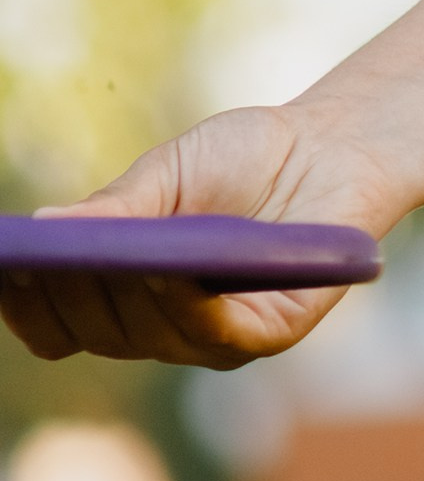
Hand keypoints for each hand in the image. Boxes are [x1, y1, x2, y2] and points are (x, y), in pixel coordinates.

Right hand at [0, 104, 404, 369]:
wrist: (334, 144)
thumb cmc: (247, 157)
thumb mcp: (171, 171)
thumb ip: (118, 206)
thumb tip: (43, 229)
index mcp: (128, 298)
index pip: (58, 325)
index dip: (26, 303)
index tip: (5, 267)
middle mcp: (166, 328)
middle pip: (98, 332)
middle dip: (69, 295)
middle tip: (44, 260)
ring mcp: (218, 336)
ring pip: (149, 337)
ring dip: (124, 299)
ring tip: (102, 260)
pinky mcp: (273, 330)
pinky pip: (220, 335)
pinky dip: (189, 309)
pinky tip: (168, 277)